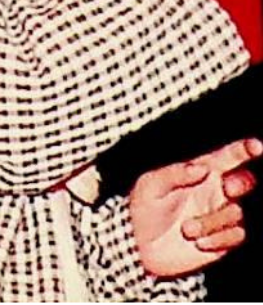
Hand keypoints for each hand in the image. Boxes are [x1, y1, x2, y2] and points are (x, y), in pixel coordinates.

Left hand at [132, 137, 261, 277]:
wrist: (141, 247)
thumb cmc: (143, 209)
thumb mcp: (151, 186)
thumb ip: (174, 174)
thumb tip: (201, 168)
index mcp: (198, 173)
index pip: (226, 157)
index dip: (244, 149)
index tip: (256, 145)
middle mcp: (214, 191)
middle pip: (244, 180)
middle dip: (241, 182)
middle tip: (227, 187)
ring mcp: (221, 215)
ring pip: (236, 212)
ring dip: (210, 222)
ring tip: (186, 229)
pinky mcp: (225, 238)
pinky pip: (237, 235)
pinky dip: (217, 239)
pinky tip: (198, 242)